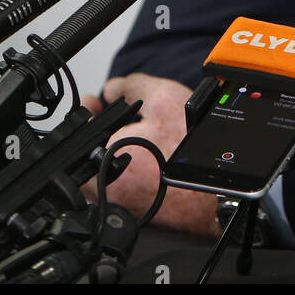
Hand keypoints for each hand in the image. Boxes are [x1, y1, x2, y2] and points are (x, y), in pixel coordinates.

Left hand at [82, 72, 219, 238]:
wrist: (214, 197)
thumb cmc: (188, 154)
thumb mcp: (163, 98)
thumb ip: (131, 85)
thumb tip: (111, 88)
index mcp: (100, 157)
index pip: (81, 126)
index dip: (91, 107)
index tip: (97, 100)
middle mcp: (101, 185)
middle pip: (94, 147)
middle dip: (110, 128)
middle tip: (133, 118)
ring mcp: (115, 201)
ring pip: (110, 164)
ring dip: (124, 147)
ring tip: (151, 138)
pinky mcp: (132, 210)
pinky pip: (125, 181)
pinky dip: (137, 168)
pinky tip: (158, 158)